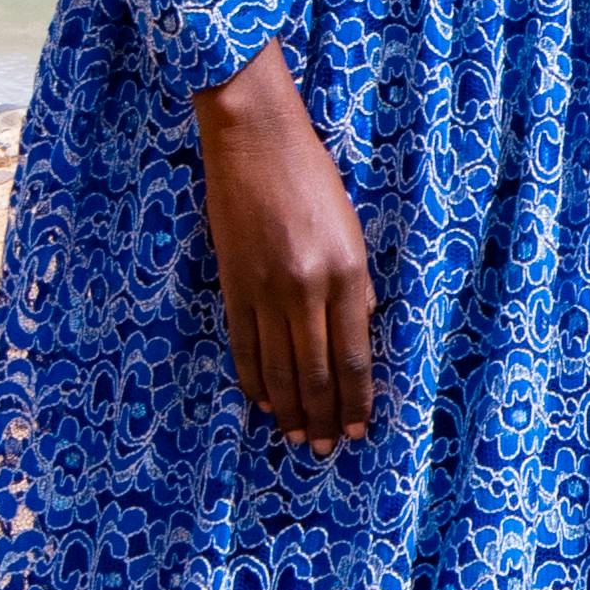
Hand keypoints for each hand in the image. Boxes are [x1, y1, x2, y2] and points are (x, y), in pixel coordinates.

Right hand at [193, 47, 374, 446]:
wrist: (254, 140)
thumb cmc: (312, 179)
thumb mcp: (351, 231)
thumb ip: (354, 288)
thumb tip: (356, 338)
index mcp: (347, 273)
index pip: (353, 356)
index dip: (355, 399)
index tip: (357, 429)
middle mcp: (307, 289)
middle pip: (316, 372)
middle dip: (322, 416)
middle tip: (323, 449)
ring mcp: (265, 290)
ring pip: (279, 367)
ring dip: (289, 408)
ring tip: (295, 437)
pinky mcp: (232, 285)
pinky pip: (243, 347)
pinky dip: (254, 379)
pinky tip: (262, 401)